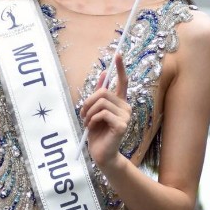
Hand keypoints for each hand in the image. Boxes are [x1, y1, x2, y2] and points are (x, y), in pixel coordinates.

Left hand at [80, 53, 130, 169]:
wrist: (101, 154)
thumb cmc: (98, 133)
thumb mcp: (94, 111)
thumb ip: (99, 95)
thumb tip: (104, 74)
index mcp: (120, 102)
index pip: (122, 82)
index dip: (120, 68)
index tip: (118, 54)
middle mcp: (126, 107)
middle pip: (103, 92)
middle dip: (88, 102)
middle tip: (83, 114)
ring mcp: (126, 116)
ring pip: (101, 102)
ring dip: (89, 112)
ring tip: (87, 122)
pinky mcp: (122, 125)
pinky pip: (102, 113)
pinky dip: (92, 119)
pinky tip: (92, 127)